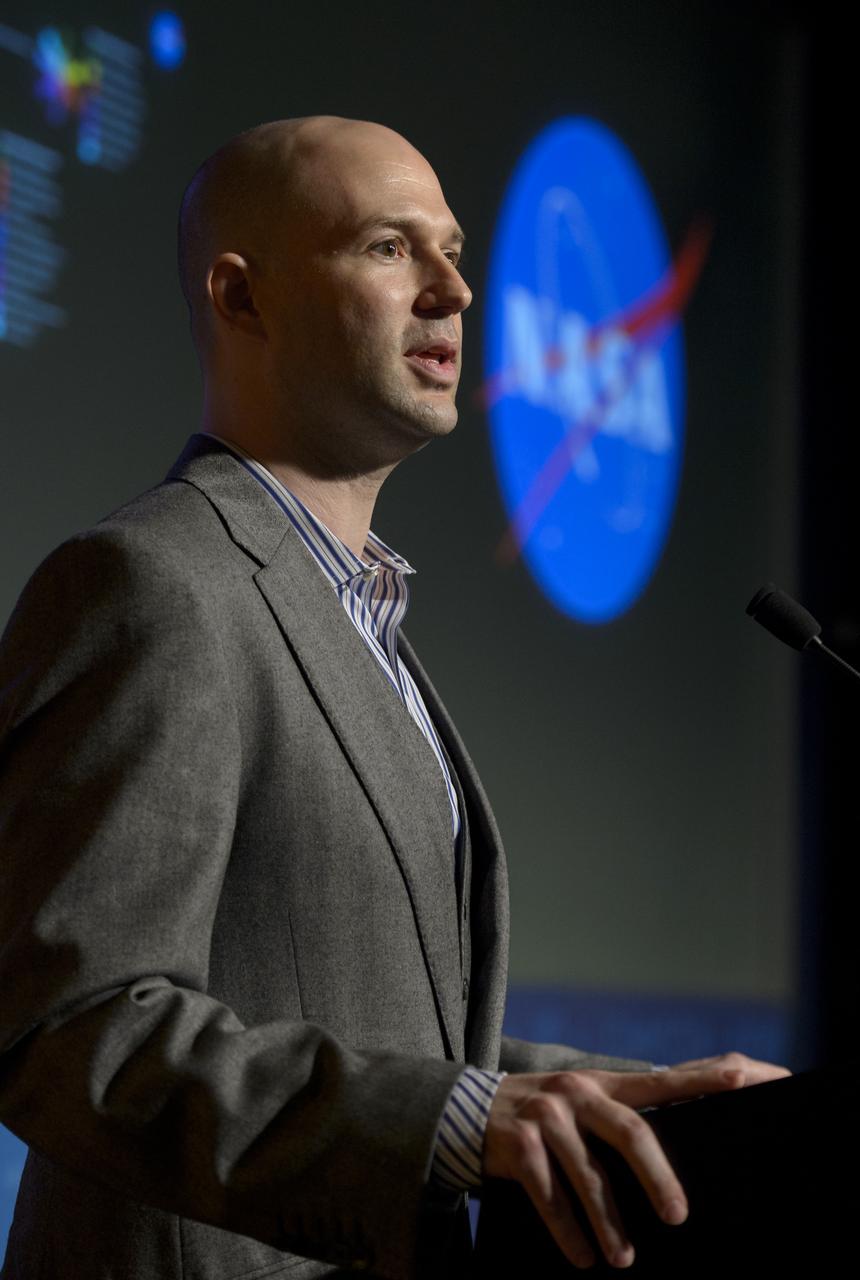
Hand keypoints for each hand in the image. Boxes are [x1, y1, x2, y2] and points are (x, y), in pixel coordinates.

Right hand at [482, 1052, 789, 1269]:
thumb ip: (628, 1114)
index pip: (671, 1078)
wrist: (467, 1112)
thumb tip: (684, 1155)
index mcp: (608, 1083)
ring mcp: (548, 1115)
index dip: (713, 1077)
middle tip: (678, 1217)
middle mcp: (580, 1092)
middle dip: (658, 1178)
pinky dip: (569, 1231)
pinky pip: (549, 1196)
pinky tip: (582, 1257)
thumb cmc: (547, 1118)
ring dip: (609, 1225)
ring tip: (622, 1259)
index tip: (754, 1078)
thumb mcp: (586, 1103)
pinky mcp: (519, 1144)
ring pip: (590, 1175)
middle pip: (632, 1131)